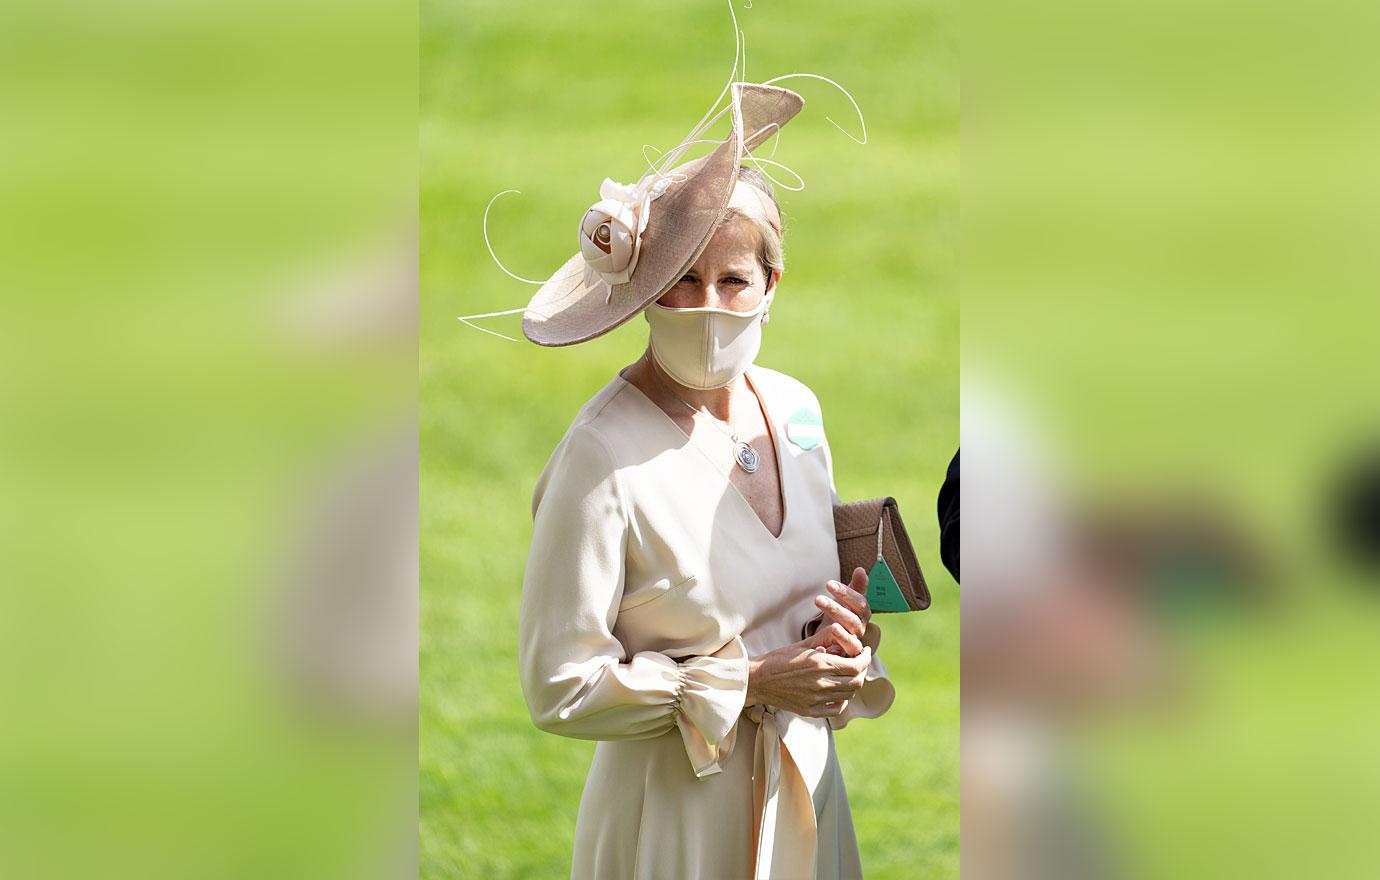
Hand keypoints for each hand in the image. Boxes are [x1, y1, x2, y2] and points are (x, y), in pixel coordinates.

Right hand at [746, 641, 871, 717]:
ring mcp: (816, 699)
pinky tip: (839, 692)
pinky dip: (843, 701)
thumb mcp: (802, 645)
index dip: (865, 658)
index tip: (865, 652)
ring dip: (853, 684)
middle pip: (856, 681)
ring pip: (849, 695)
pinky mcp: (810, 710)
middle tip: (859, 663)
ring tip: (848, 675)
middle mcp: (821, 682)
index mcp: (820, 663)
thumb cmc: (778, 659)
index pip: (856, 665)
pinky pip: (836, 709)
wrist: (757, 680)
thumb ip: (824, 640)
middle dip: (862, 670)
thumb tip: (843, 635)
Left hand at [809, 566, 871, 655]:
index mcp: (862, 615)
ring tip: (828, 626)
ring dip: (839, 633)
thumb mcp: (845, 602)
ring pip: (850, 640)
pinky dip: (832, 654)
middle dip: (836, 609)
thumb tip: (861, 569)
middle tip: (818, 599)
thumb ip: (855, 587)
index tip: (828, 584)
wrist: (834, 642)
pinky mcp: (845, 659)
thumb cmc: (840, 617)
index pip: (860, 603)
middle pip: (854, 621)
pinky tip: (819, 648)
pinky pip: (843, 658)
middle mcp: (860, 630)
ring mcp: (854, 646)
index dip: (847, 593)